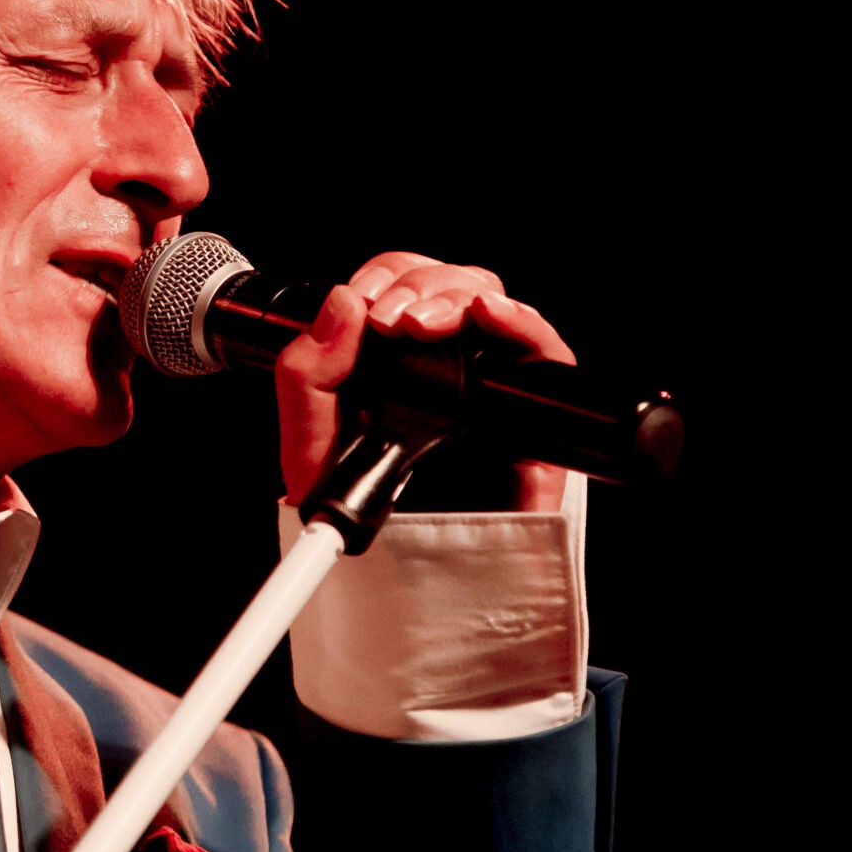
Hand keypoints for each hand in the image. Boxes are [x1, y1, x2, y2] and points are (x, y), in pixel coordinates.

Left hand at [272, 252, 576, 512]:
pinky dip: (521, 320)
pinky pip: (545, 354)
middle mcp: (444, 364)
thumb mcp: (308, 438)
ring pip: (494, 303)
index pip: (403, 284)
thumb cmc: (354, 511)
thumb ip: (306, 372)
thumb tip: (341, 304)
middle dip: (421, 284)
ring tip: (423, 322)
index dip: (387, 277)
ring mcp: (487, 386)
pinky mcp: (529, 415)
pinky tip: (488, 313)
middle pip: (452, 284)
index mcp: (392, 359)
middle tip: (392, 318)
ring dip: (458, 294)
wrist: (396, 574)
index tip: (363, 300)